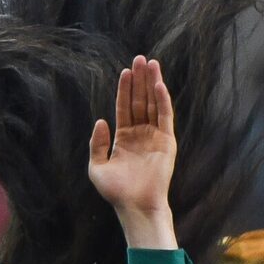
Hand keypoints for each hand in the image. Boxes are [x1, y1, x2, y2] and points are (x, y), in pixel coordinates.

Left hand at [88, 55, 178, 247]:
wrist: (135, 205)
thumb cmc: (116, 191)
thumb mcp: (97, 167)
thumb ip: (96, 144)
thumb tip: (101, 120)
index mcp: (124, 138)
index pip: (125, 107)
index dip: (125, 89)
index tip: (125, 71)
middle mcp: (140, 134)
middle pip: (141, 101)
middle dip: (140, 80)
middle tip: (140, 59)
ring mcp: (155, 136)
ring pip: (154, 104)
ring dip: (152, 84)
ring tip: (151, 63)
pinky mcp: (167, 141)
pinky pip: (165, 116)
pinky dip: (163, 100)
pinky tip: (159, 85)